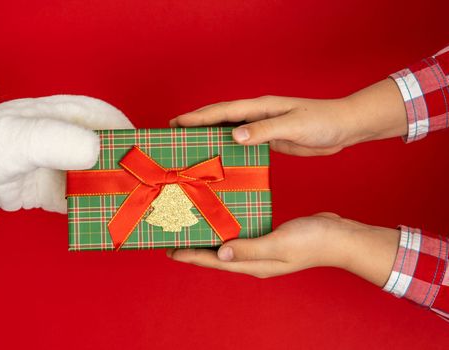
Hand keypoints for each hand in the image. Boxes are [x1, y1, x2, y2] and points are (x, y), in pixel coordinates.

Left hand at [0, 95, 132, 212]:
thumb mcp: (20, 139)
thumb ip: (55, 140)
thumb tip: (96, 149)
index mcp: (64, 115)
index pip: (107, 119)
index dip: (127, 136)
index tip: (142, 156)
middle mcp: (69, 140)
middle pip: (108, 151)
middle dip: (125, 168)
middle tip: (141, 187)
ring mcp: (63, 167)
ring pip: (99, 177)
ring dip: (114, 192)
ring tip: (130, 207)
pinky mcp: (56, 192)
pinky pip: (84, 200)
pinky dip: (96, 210)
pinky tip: (104, 219)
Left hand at [168, 213, 399, 286]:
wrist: (340, 237)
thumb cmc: (312, 240)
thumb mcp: (279, 243)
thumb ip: (250, 248)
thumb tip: (220, 253)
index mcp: (255, 264)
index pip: (215, 262)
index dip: (191, 257)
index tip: (169, 250)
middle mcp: (254, 260)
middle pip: (217, 257)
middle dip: (195, 250)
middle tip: (174, 239)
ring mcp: (262, 251)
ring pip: (227, 247)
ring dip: (209, 240)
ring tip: (192, 228)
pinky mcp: (268, 239)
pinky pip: (240, 236)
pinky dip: (226, 230)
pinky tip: (222, 221)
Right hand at [170, 79, 406, 155]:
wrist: (343, 127)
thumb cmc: (322, 122)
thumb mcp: (294, 125)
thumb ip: (264, 130)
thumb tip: (234, 135)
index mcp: (260, 107)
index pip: (223, 111)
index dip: (199, 117)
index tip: (176, 122)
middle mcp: (257, 115)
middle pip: (221, 117)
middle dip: (197, 123)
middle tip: (174, 131)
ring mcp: (263, 126)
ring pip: (229, 130)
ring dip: (209, 135)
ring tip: (190, 145)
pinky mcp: (269, 139)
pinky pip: (242, 143)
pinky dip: (227, 147)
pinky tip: (220, 156)